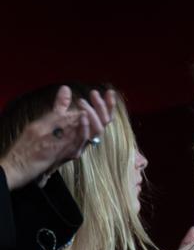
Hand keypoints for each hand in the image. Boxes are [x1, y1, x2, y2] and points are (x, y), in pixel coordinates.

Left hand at [0, 86, 114, 189]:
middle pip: (104, 123)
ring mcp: (81, 144)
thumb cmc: (43, 140)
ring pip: (98, 130)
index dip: (108, 105)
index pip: (103, 117)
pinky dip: (85, 127)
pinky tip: (82, 115)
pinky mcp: (73, 151)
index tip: (109, 92)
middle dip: (103, 107)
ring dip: (93, 114)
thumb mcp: (54, 118)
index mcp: (84, 130)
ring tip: (83, 103)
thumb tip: (65, 88)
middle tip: (95, 94)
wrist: (29, 160)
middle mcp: (86, 138)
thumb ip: (61, 104)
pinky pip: (83, 139)